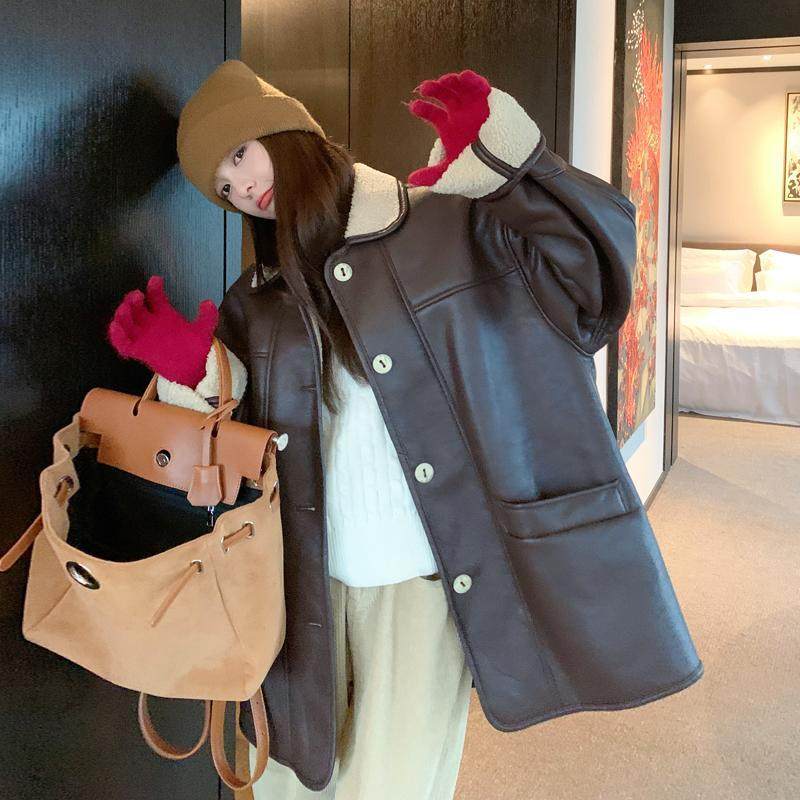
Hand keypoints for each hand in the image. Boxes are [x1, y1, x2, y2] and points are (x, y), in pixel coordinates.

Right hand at [107, 275, 217, 387]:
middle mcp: (152, 324)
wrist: (193, 370)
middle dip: (134, 299)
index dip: (155, 287)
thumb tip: (208, 303)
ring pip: (126, 323)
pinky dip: (116, 335)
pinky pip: (123, 343)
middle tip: (138, 295)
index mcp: (165, 315)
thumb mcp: (203, 331)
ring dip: (123, 314)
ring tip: (125, 308)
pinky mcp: (139, 351)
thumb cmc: (196, 349)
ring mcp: (144, 337)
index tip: (156, 280)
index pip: (156, 297)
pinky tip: (116, 326)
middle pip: (137, 307)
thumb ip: (207, 317)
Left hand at [404, 69, 491, 186]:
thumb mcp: (451, 176)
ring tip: (445, 81)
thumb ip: (432, 176)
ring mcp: (475, 107)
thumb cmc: (478, 172)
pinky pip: (481, 88)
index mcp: (450, 128)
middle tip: (425, 88)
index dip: (422, 109)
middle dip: (434, 90)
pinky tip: (465, 77)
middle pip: (444, 96)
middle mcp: (461, 114)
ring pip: (461, 89)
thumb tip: (411, 180)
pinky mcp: (491, 103)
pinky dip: (474, 81)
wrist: (504, 171)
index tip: (413, 106)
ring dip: (452, 82)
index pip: (432, 114)